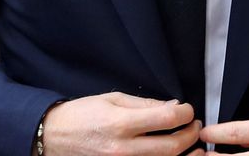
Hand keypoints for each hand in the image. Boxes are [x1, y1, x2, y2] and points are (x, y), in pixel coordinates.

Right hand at [41, 92, 203, 155]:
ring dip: (184, 154)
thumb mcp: (112, 99)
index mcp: (121, 123)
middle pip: (171, 147)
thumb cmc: (80, 116)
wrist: (53, 138)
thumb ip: (144, 104)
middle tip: (195, 127)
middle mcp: (122, 149)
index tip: (188, 110)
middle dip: (190, 135)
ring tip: (192, 146)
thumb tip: (172, 107)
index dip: (185, 113)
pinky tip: (172, 155)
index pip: (166, 119)